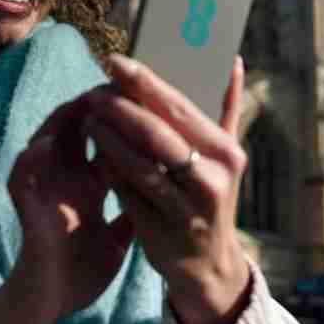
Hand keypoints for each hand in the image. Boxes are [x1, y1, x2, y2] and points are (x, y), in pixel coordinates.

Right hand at [6, 97, 133, 323]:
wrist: (54, 303)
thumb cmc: (84, 268)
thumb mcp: (121, 234)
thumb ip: (137, 207)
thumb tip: (167, 187)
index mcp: (88, 182)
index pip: (105, 138)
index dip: (121, 117)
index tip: (143, 98)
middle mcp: (65, 178)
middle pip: (76, 128)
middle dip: (94, 105)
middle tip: (113, 84)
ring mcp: (45, 189)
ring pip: (45, 140)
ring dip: (61, 121)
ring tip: (82, 102)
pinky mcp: (26, 207)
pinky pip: (20, 176)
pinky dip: (30, 159)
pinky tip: (44, 145)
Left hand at [82, 54, 249, 323]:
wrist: (209, 262)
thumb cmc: (211, 195)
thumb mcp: (226, 156)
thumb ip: (228, 108)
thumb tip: (234, 62)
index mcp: (225, 152)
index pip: (179, 107)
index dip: (143, 81)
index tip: (114, 61)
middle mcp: (210, 178)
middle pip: (156, 132)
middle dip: (119, 107)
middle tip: (94, 90)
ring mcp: (185, 207)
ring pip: (138, 162)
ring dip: (107, 136)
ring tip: (88, 117)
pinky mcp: (160, 228)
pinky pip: (127, 190)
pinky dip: (109, 167)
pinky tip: (94, 151)